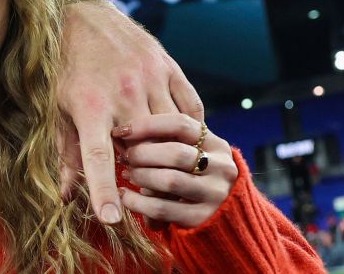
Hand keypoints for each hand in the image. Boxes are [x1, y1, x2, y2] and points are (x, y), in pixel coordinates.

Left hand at [55, 0, 203, 224]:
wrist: (81, 16)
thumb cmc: (64, 67)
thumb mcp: (56, 108)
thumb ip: (66, 153)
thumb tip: (67, 196)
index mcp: (89, 106)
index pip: (98, 159)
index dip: (104, 191)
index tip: (111, 219)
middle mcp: (123, 93)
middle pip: (144, 148)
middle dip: (142, 170)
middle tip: (137, 176)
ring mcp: (150, 78)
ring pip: (172, 131)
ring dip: (168, 150)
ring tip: (158, 156)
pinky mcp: (169, 67)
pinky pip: (191, 108)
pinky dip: (188, 127)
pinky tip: (178, 135)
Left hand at [113, 113, 237, 228]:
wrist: (219, 215)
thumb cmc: (191, 174)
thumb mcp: (191, 152)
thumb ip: (168, 140)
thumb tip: (125, 132)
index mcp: (216, 145)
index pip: (181, 124)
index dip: (146, 125)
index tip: (121, 130)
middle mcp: (221, 168)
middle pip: (176, 153)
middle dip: (142, 154)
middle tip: (125, 157)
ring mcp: (214, 195)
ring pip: (170, 180)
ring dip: (140, 176)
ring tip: (127, 174)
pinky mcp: (202, 218)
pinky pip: (162, 208)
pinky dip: (137, 201)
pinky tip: (124, 196)